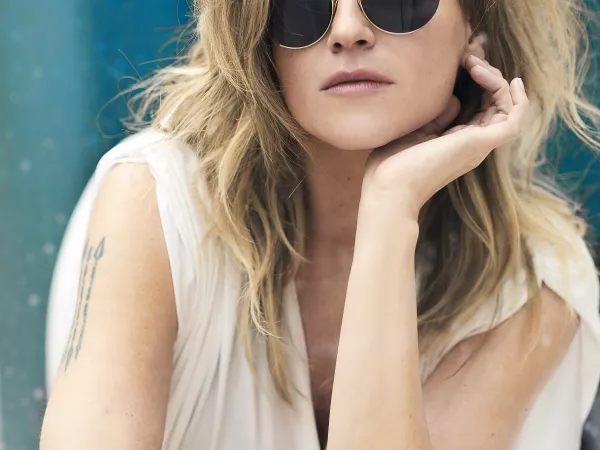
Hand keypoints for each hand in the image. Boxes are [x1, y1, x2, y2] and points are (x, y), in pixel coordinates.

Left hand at [361, 55, 529, 220]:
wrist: (388, 187)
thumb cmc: (392, 164)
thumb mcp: (416, 129)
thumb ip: (438, 116)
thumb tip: (455, 100)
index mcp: (457, 142)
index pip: (481, 109)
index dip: (479, 83)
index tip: (463, 62)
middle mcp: (473, 144)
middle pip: (496, 105)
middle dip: (488, 76)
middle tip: (468, 57)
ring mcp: (479, 145)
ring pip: (507, 108)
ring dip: (496, 81)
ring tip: (475, 63)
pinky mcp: (481, 143)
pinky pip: (514, 119)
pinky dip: (517, 99)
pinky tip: (510, 79)